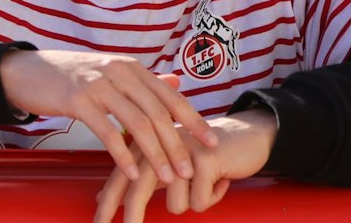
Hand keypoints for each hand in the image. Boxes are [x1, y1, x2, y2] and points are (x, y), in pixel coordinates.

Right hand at [0, 50, 216, 187]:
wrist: (28, 71)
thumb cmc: (73, 76)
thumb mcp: (111, 72)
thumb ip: (144, 80)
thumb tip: (177, 81)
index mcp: (131, 67)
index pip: (171, 96)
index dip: (194, 120)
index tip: (212, 143)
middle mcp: (119, 71)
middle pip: (158, 112)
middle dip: (177, 144)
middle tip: (189, 171)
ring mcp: (98, 84)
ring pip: (137, 122)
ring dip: (155, 154)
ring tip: (167, 178)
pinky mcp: (77, 99)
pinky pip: (107, 130)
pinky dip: (122, 154)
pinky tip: (132, 173)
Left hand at [93, 109, 275, 219]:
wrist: (247, 135)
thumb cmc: (204, 154)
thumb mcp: (167, 164)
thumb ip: (138, 178)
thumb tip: (103, 199)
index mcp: (146, 144)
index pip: (120, 178)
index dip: (106, 204)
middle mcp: (159, 143)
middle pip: (138, 191)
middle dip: (133, 220)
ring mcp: (181, 150)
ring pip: (176, 205)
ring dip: (195, 201)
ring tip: (206, 183)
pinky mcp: (204, 160)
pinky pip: (199, 203)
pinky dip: (213, 198)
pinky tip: (221, 180)